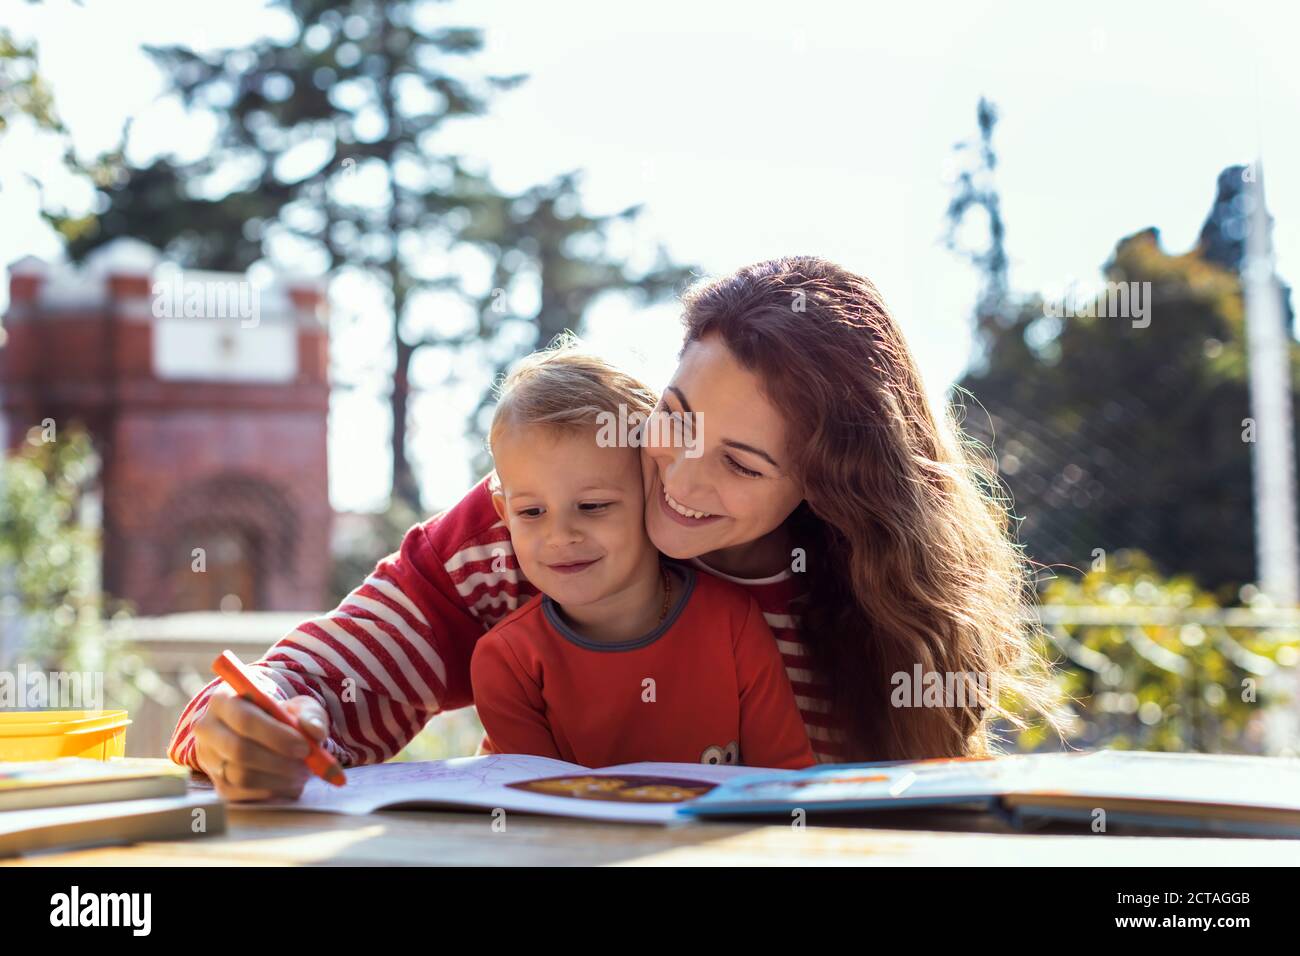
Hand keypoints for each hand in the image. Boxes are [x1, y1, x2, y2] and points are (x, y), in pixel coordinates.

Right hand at [192, 685, 330, 800]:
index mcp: (223, 700)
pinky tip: (288, 783)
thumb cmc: (278, 715)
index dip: (277, 736)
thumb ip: (310, 715)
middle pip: (239, 751)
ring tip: (302, 774)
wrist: (258, 731)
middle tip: (305, 764)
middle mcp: (207, 729)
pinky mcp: (217, 784)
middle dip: (279, 761)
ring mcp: (208, 759)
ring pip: (240, 776)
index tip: (304, 746)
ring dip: (277, 779)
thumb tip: (315, 731)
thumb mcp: (297, 706)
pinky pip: (242, 795)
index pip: (245, 719)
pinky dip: (271, 792)